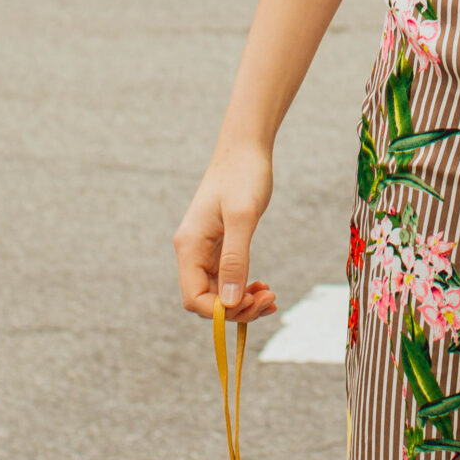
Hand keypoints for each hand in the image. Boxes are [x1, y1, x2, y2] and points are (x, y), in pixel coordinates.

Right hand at [175, 143, 279, 324]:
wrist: (245, 148)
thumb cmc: (243, 175)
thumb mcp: (243, 217)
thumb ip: (235, 259)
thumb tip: (232, 302)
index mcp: (189, 246)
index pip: (194, 298)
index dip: (221, 311)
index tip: (252, 304)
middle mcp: (192, 251)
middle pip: (206, 299)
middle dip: (236, 307)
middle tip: (269, 300)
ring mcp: (204, 249)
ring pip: (218, 291)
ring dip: (242, 300)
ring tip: (270, 297)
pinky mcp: (218, 244)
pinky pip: (226, 277)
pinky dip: (243, 286)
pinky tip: (262, 286)